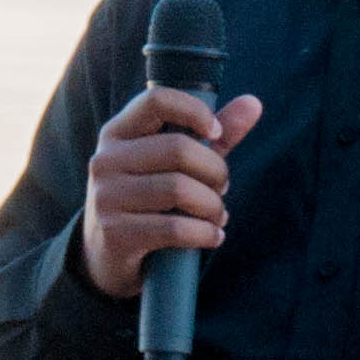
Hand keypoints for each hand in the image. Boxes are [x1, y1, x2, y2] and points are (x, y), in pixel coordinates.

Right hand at [76, 82, 265, 300]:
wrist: (106, 258)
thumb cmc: (148, 203)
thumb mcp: (176, 166)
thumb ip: (214, 136)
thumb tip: (254, 103)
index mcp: (117, 134)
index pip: (156, 101)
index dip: (195, 111)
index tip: (216, 133)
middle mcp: (105, 161)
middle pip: (179, 149)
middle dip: (215, 171)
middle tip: (222, 188)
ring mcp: (106, 197)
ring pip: (179, 189)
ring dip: (212, 206)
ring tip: (218, 216)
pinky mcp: (115, 234)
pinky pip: (174, 228)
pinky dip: (204, 234)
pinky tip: (213, 237)